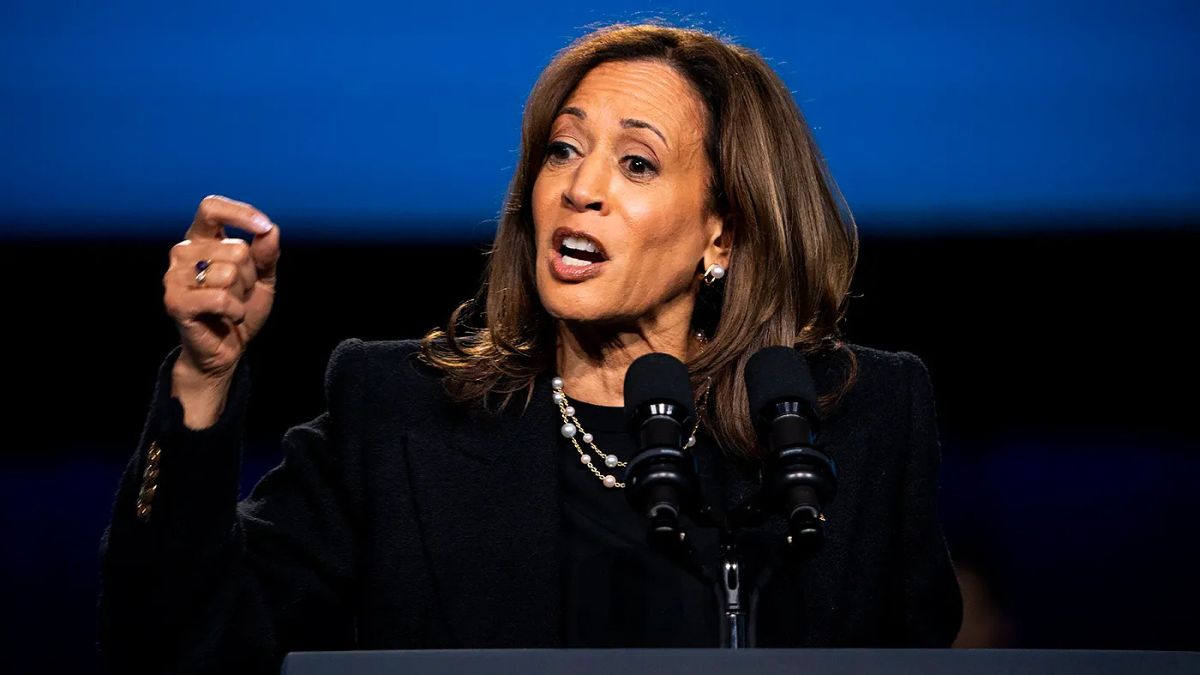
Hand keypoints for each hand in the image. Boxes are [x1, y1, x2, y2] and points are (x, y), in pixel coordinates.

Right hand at [163, 195, 279, 382]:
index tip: (263, 227)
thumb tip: (269, 230)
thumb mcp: (262, 278)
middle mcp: (183, 252)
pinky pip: (219, 297)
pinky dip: (234, 310)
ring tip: (231, 305)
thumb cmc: (240, 308)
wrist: (227, 349)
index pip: (211, 208)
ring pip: (228, 272)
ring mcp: (174, 276)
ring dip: (241, 294)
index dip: (239, 213)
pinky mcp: (175, 302)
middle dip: (249, 275)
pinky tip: (229, 316)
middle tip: (240, 292)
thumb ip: (266, 253)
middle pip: (235, 248)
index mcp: (201, 239)